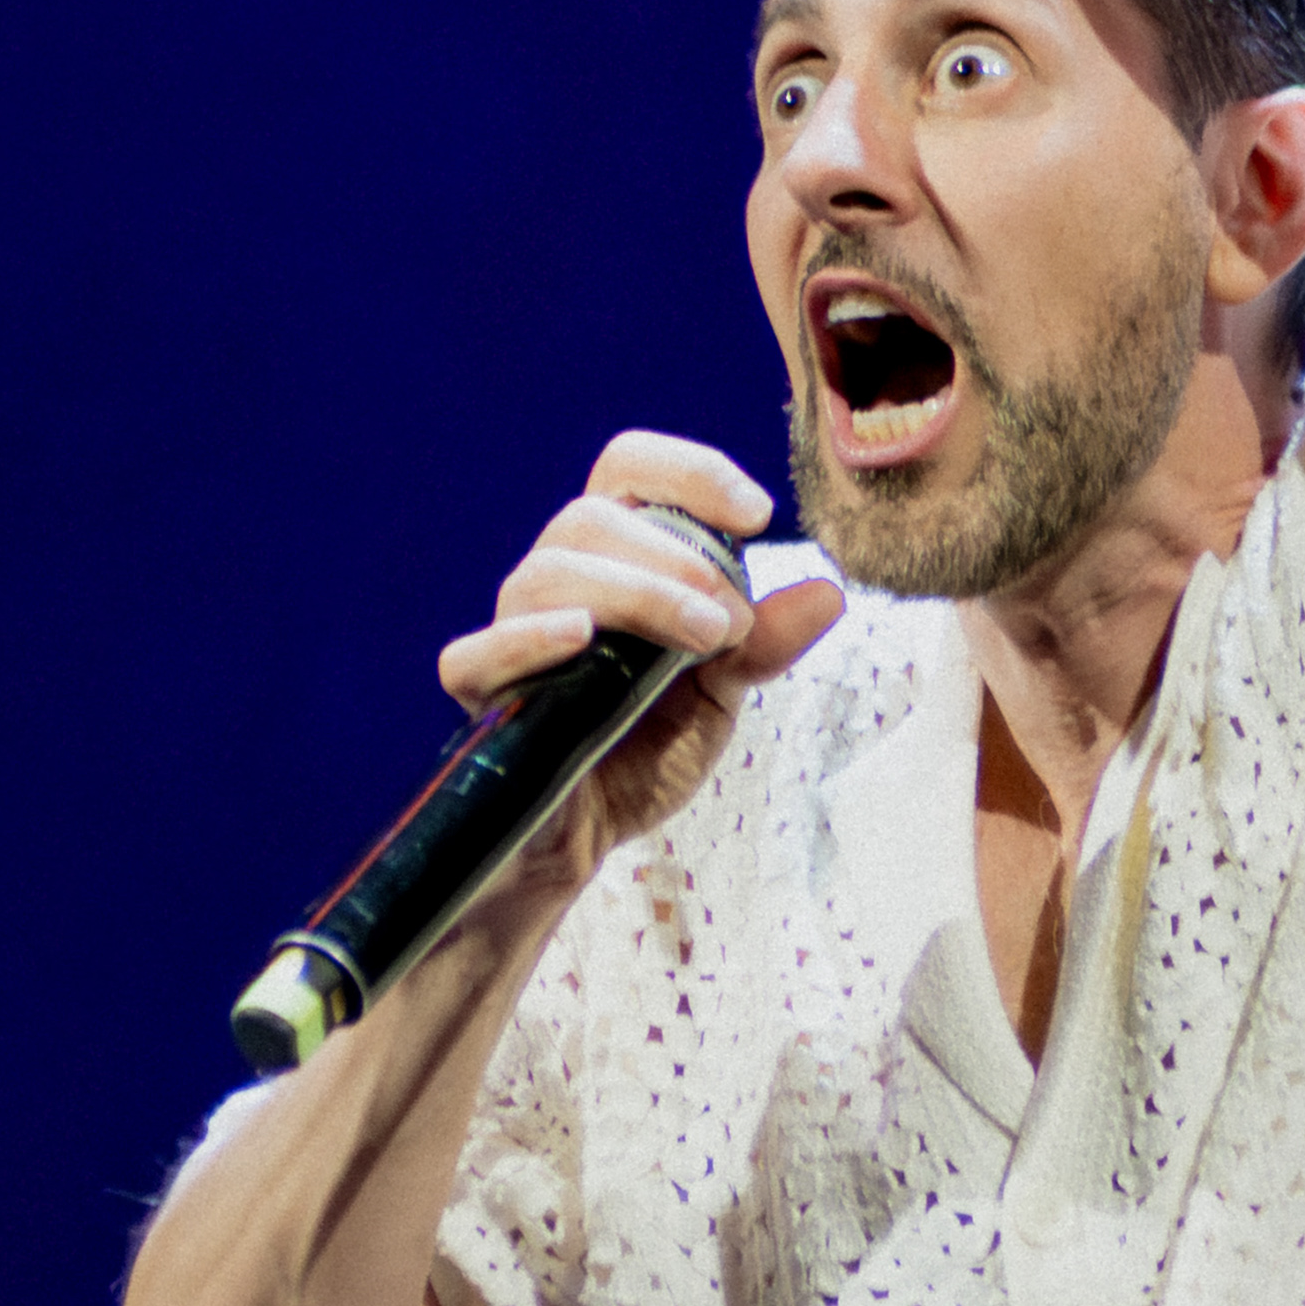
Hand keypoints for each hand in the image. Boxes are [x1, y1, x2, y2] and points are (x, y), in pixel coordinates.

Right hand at [435, 433, 840, 885]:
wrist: (589, 835)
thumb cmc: (645, 746)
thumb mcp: (721, 693)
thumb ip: (764, 644)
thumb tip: (827, 594)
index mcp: (613, 558)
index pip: (629, 470)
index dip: (690, 472)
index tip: (757, 514)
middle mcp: (557, 581)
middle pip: (590, 518)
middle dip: (675, 558)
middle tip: (730, 619)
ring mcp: (514, 634)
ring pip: (547, 573)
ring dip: (634, 591)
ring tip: (700, 638)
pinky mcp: (481, 697)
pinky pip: (477, 653)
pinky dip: (526, 637)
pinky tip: (579, 638)